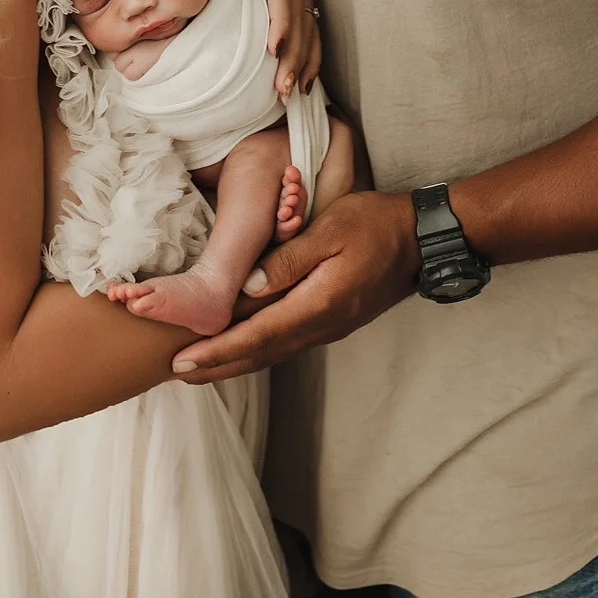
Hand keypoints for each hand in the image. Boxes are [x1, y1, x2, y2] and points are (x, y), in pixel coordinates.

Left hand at [171, 190, 419, 381]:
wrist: (420, 240)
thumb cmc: (374, 224)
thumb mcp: (329, 230)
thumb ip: (287, 260)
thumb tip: (247, 288)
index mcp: (317, 304)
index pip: (256, 335)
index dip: (217, 350)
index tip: (183, 361)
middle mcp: (321, 325)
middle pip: (260, 353)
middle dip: (217, 365)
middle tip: (177, 372)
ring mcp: (328, 326)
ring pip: (272, 351)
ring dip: (235, 361)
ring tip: (200, 366)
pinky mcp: (332, 320)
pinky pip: (286, 342)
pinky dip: (257, 349)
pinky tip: (243, 346)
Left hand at [204, 0, 321, 96]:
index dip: (280, 20)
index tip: (274, 48)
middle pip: (297, 17)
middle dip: (292, 53)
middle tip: (280, 85)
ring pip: (308, 31)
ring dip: (301, 64)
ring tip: (288, 92)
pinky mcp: (305, 6)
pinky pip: (313, 37)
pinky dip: (310, 62)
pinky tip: (304, 86)